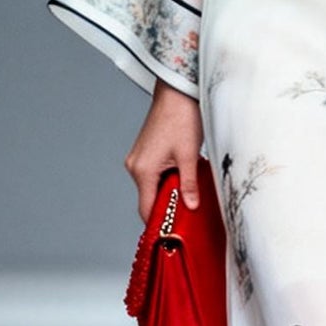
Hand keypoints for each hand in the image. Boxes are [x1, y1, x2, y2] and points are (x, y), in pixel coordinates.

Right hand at [124, 80, 202, 220]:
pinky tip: (184, 174)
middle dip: (169, 206)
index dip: (160, 222)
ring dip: (170, 191)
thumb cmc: (182, 118)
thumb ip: (189, 185)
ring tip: (190, 189)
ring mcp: (138, 159)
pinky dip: (167, 179)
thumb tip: (191, 206)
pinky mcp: (144, 153)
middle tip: (190, 210)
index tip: (174, 233)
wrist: (177, 93)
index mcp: (143, 170)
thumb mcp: (189, 156)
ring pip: (153, 187)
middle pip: (150, 199)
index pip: (147, 209)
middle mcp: (135, 166)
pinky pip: (154, 175)